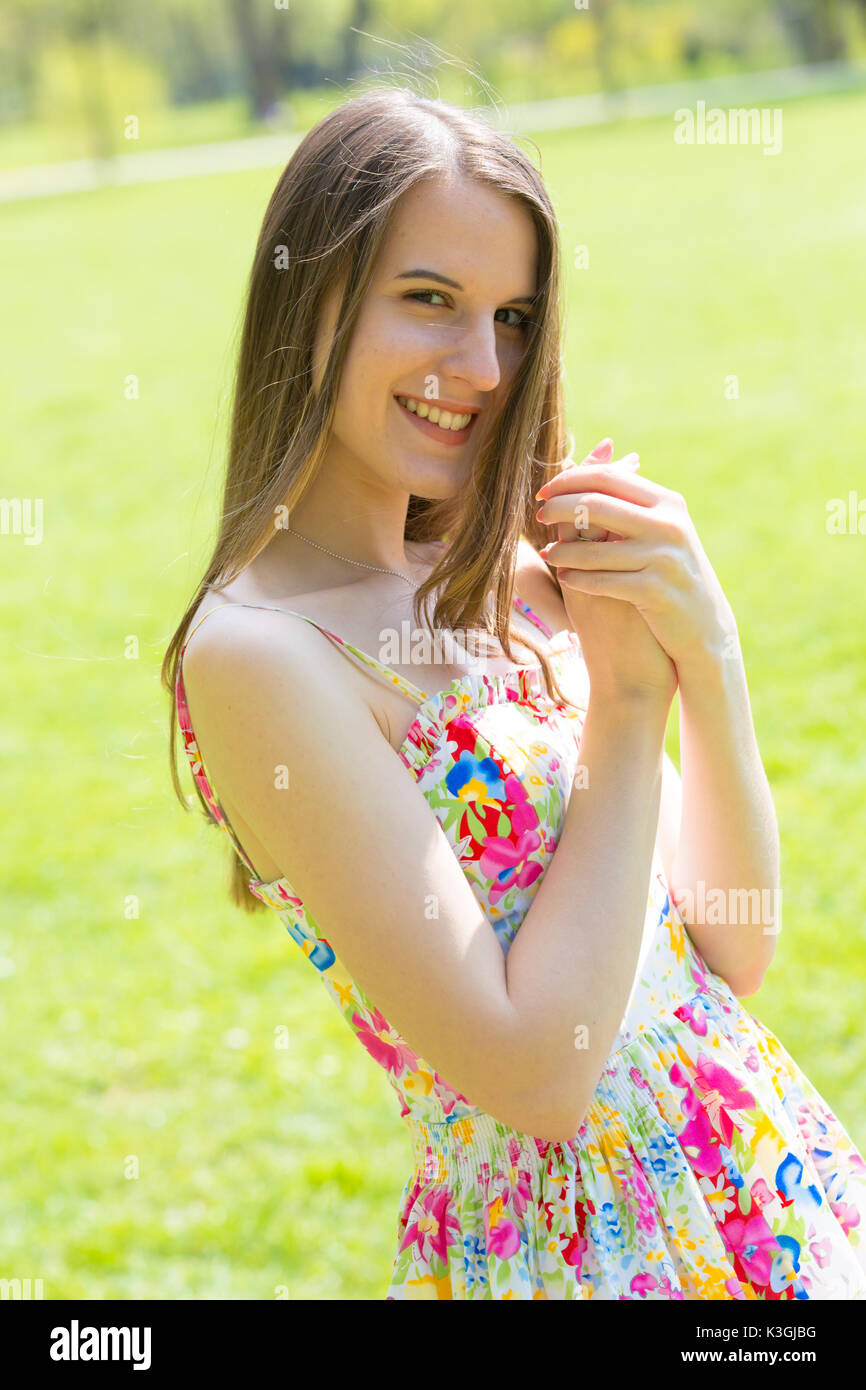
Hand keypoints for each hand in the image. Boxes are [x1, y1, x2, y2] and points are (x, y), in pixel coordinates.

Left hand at [536, 439, 735, 678]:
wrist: (704, 623)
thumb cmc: (672, 570)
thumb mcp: (660, 530)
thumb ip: (629, 501)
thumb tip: (586, 459)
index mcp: (667, 502)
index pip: (608, 478)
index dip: (569, 480)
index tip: (545, 491)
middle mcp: (668, 525)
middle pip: (595, 505)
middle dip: (559, 508)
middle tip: (540, 515)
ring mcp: (663, 558)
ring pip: (593, 549)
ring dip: (562, 551)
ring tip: (548, 554)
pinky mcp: (655, 592)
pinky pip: (602, 581)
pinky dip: (578, 578)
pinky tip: (565, 578)